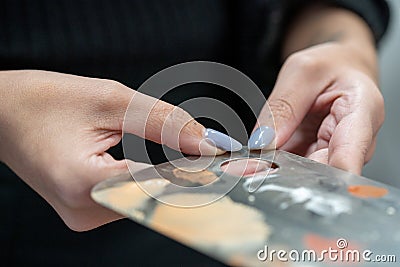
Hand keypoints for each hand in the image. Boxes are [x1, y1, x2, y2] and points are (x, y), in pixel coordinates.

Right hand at [0, 70, 227, 230]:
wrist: (5, 111)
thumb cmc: (46, 100)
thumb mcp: (111, 100)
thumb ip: (164, 122)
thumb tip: (207, 143)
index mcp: (82, 183)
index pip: (159, 185)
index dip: (200, 173)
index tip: (234, 164)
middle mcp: (84, 211)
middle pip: (156, 198)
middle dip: (193, 177)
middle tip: (225, 160)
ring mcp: (85, 215)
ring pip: (147, 200)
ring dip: (175, 179)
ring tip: (202, 160)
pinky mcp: (87, 209)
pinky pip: (132, 198)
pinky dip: (156, 182)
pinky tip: (174, 167)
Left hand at [251, 42, 383, 174]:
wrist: (340, 71)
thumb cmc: (333, 67)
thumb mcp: (302, 72)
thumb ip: (283, 107)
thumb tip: (263, 143)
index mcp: (362, 114)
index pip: (349, 156)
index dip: (325, 178)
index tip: (295, 184)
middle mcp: (353, 143)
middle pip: (322, 174)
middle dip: (285, 176)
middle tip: (247, 170)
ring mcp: (333, 155)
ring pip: (304, 177)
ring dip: (274, 174)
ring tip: (244, 167)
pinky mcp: (316, 160)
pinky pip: (293, 170)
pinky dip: (271, 168)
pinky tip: (251, 165)